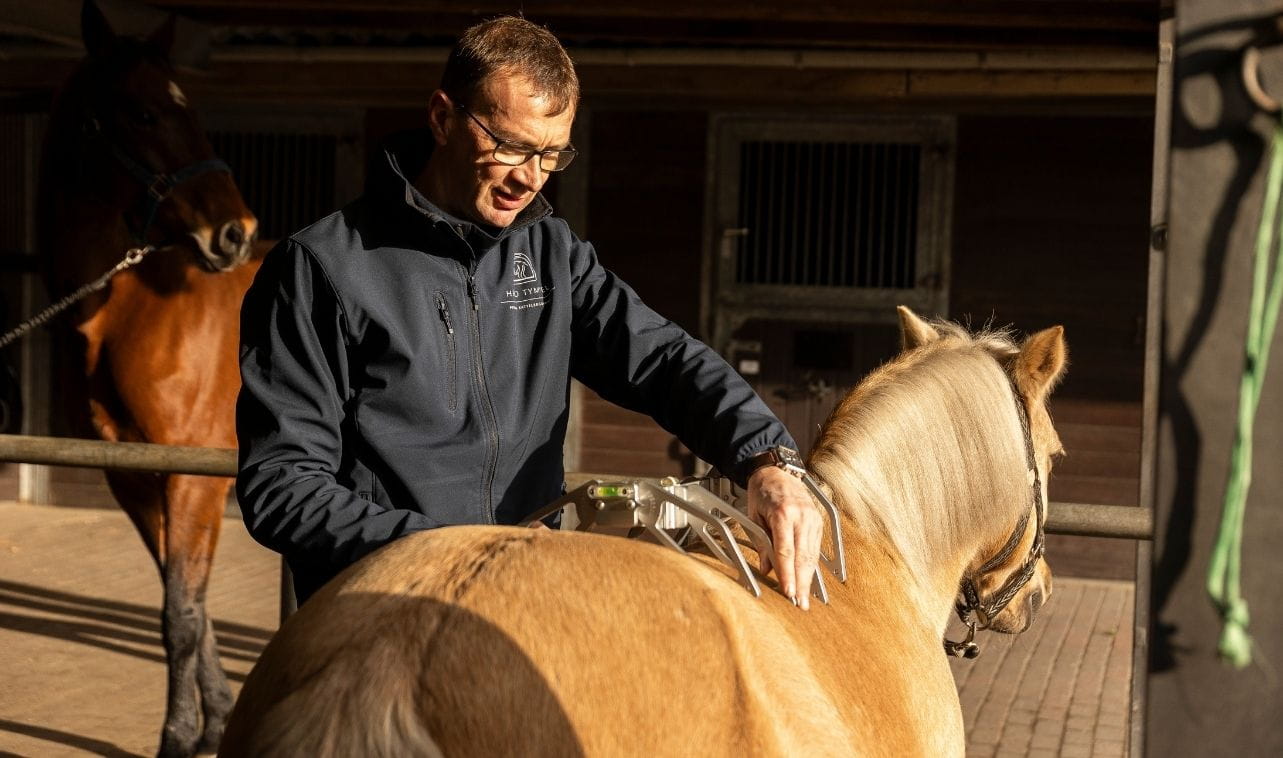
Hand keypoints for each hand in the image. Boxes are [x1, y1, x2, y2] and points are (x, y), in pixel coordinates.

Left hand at [747, 465, 822, 609]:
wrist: (776, 471)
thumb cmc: (761, 493)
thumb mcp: (753, 517)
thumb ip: (761, 543)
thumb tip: (766, 569)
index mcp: (783, 513)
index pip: (785, 551)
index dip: (787, 574)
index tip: (787, 592)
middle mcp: (801, 516)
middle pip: (803, 556)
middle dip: (802, 583)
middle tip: (800, 604)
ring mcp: (813, 518)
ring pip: (812, 554)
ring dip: (809, 578)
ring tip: (806, 598)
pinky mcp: (818, 521)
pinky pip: (816, 547)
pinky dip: (812, 565)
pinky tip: (810, 579)